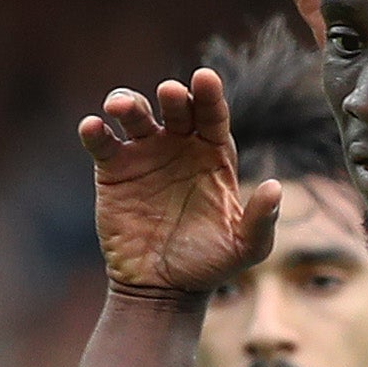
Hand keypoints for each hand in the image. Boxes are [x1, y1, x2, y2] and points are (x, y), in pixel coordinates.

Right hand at [81, 72, 282, 299]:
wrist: (163, 288)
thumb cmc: (209, 263)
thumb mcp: (245, 247)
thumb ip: (261, 219)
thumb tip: (274, 188)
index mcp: (213, 153)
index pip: (212, 115)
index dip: (209, 96)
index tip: (205, 78)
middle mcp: (179, 144)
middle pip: (175, 108)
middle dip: (173, 97)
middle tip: (169, 92)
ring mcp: (145, 153)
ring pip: (136, 115)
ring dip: (128, 103)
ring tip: (120, 107)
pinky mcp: (113, 169)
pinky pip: (102, 144)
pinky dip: (95, 132)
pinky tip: (93, 127)